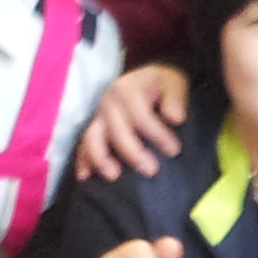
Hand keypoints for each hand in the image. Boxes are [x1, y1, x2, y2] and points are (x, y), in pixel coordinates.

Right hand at [76, 64, 191, 178]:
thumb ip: (175, 99)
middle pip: (117, 131)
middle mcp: (108, 102)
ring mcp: (97, 116)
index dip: (157, 135)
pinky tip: (85, 176)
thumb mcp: (173, 83)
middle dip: (133, 153)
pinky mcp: (93, 128)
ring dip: (102, 158)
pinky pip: (83, 145)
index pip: (141, 117)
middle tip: (151, 170)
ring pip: (93, 138)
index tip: (174, 150)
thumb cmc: (161, 85)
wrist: (146, 80)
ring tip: (114, 176)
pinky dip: (83, 161)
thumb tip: (175, 118)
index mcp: (127, 89)